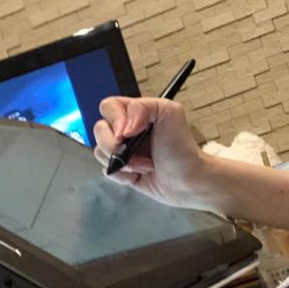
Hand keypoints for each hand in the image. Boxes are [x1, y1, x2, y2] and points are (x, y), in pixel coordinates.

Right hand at [93, 96, 208, 208]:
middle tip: (134, 151)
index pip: (109, 107)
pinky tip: (140, 174)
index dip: (115, 119)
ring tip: (144, 165)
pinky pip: (108, 170)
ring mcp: (124, 151)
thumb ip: (143, 107)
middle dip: (115, 145)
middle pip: (99, 130)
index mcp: (137, 113)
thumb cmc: (183, 148)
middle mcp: (127, 130)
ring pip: (100, 151)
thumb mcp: (170, 113)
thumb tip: (122, 127)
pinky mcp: (123, 170)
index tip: (128, 133)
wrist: (189, 180)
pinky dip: (123, 175)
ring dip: (123, 162)